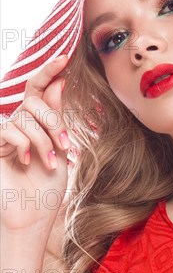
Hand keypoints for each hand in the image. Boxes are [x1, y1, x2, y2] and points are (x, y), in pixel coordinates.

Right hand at [0, 55, 70, 233]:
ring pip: (24, 117)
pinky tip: (26, 162)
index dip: (49, 71)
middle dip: (55, 122)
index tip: (65, 57)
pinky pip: (8, 129)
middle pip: (35, 102)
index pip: (39, 89)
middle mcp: (20, 124)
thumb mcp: (59, 149)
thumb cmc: (48, 187)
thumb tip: (59, 82)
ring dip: (43, 139)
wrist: (33, 216)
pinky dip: (23, 143)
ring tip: (51, 162)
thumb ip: (56, 117)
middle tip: (67, 146)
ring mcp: (5, 134)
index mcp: (37, 123)